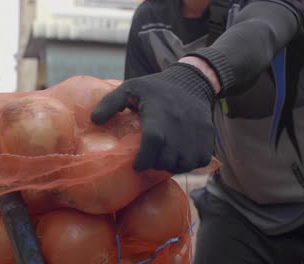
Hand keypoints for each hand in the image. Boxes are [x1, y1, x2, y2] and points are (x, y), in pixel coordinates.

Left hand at [91, 63, 215, 173]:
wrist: (193, 81)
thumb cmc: (156, 88)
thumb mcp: (130, 87)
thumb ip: (111, 102)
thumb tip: (95, 120)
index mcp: (158, 113)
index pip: (153, 141)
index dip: (144, 158)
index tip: (136, 166)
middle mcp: (179, 125)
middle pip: (167, 159)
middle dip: (155, 165)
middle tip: (149, 159)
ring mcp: (196, 133)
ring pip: (184, 164)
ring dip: (172, 166)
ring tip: (163, 157)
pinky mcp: (208, 138)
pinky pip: (199, 161)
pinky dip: (189, 163)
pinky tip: (179, 155)